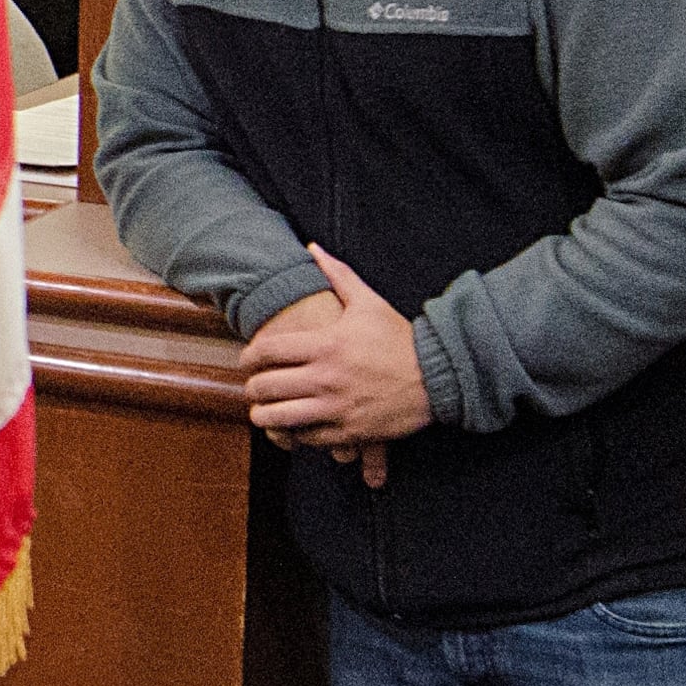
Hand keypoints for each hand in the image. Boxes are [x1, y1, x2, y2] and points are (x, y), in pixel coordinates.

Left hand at [241, 246, 434, 477]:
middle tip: (252, 387)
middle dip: (252, 388)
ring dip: (264, 416)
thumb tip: (313, 247)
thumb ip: (337, 274)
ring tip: (261, 412)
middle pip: (266, 387)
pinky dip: (295, 434)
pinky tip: (293, 427)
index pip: (267, 351)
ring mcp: (336, 407)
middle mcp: (325, 378)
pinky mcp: (348, 432)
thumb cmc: (400, 338)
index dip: (249, 356)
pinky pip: (307, 438)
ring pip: (279, 418)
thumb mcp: (369, 302)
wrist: (438, 376)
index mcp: (325, 345)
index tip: (247, 361)